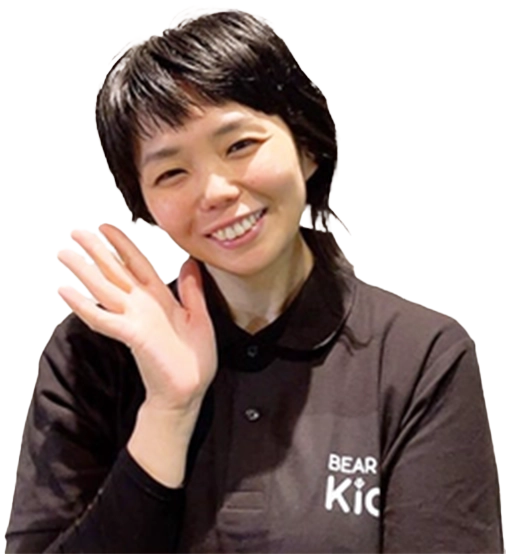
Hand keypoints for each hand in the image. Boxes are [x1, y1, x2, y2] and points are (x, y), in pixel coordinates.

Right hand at [55, 223, 217, 413]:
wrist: (190, 390)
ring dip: (82, 270)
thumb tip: (190, 262)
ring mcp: (133, 319)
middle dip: (94, 249)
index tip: (106, 226)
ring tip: (63, 252)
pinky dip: (82, 305)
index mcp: (158, 297)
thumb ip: (192, 290)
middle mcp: (141, 304)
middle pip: (113, 270)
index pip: (135, 263)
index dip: (120, 244)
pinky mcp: (130, 336)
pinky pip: (102, 318)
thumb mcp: (199, 316)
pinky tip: (65, 291)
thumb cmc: (194, 358)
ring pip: (102, 288)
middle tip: (74, 230)